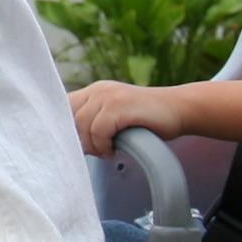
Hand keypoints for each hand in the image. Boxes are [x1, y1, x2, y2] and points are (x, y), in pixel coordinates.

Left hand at [69, 80, 185, 156]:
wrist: (178, 110)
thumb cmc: (147, 121)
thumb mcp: (114, 118)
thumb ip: (92, 123)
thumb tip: (68, 144)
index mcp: (94, 91)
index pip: (62, 108)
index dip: (62, 130)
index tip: (72, 148)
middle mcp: (98, 90)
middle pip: (69, 119)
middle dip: (79, 141)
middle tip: (97, 152)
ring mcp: (109, 95)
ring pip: (82, 126)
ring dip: (93, 145)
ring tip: (108, 151)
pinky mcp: (120, 105)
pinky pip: (98, 130)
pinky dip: (104, 145)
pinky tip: (115, 150)